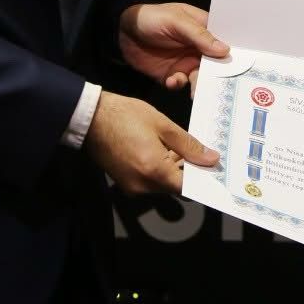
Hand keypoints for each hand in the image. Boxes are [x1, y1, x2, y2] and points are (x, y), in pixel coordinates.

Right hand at [83, 91, 218, 192]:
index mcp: (154, 172)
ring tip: (174, 144)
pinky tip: (159, 148)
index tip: (212, 167)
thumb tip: (211, 159)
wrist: (90, 117)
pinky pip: (150, 181)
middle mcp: (143, 186)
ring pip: (163, 184)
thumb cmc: (125, 116)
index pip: (188, 188)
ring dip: (173, 168)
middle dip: (188, 170)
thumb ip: (189, 145)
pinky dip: (159, 169)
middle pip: (175, 187)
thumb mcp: (163, 125)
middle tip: (196, 149)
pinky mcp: (125, 183)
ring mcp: (132, 187)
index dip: (202, 178)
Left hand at [119, 2, 228, 91]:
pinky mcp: (171, 74)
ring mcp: (185, 62)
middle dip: (218, 75)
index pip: (224, 42)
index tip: (243, 66)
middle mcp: (198, 48)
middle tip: (221, 86)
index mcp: (203, 30)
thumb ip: (199, 35)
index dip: (233, 54)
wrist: (122, 31)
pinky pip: (181, 83)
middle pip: (215, 64)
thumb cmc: (151, 17)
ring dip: (199, 84)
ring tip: (196, 91)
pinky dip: (179, 84)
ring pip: (200, 77)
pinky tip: (172, 80)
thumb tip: (225, 49)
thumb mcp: (176, 21)